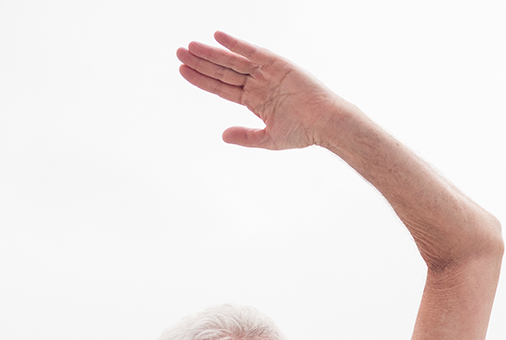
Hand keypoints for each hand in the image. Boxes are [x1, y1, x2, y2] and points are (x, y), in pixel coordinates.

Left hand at [176, 31, 346, 150]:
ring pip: (233, 61)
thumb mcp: (270, 138)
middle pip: (223, 71)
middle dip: (201, 62)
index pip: (221, 87)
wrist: (326, 124)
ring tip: (191, 46)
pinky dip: (237, 44)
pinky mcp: (278, 64)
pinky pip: (253, 52)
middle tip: (179, 52)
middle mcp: (257, 83)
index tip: (182, 70)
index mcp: (254, 100)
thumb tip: (222, 136)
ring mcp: (267, 73)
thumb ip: (246, 136)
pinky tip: (219, 36)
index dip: (202, 79)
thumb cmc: (304, 133)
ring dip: (212, 53)